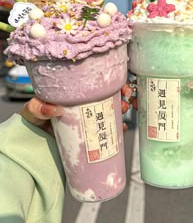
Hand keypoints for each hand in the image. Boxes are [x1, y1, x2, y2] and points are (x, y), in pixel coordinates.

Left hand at [20, 85, 136, 133]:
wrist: (31, 146)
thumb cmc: (32, 122)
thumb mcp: (33, 111)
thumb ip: (38, 108)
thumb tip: (55, 109)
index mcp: (72, 95)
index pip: (94, 84)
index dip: (109, 83)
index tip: (120, 86)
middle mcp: (82, 105)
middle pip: (106, 96)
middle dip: (120, 96)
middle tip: (124, 101)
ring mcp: (86, 120)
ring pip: (109, 111)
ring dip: (120, 110)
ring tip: (124, 111)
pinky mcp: (89, 135)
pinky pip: (106, 130)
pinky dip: (117, 130)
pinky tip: (122, 129)